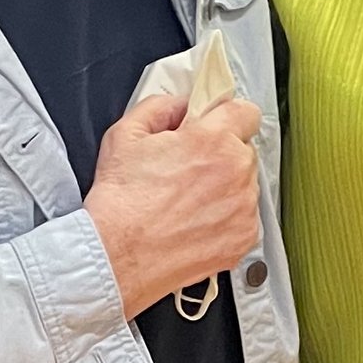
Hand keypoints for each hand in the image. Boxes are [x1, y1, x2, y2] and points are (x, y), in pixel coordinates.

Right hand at [83, 90, 261, 316]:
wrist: (117, 257)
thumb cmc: (121, 202)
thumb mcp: (125, 134)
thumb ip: (161, 107)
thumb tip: (181, 106)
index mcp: (212, 140)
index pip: (245, 112)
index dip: (227, 117)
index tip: (214, 127)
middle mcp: (236, 172)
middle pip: (243, 150)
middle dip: (221, 155)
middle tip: (188, 170)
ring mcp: (243, 208)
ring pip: (245, 185)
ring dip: (225, 188)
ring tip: (187, 203)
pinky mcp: (244, 238)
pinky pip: (244, 218)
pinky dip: (226, 219)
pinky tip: (195, 223)